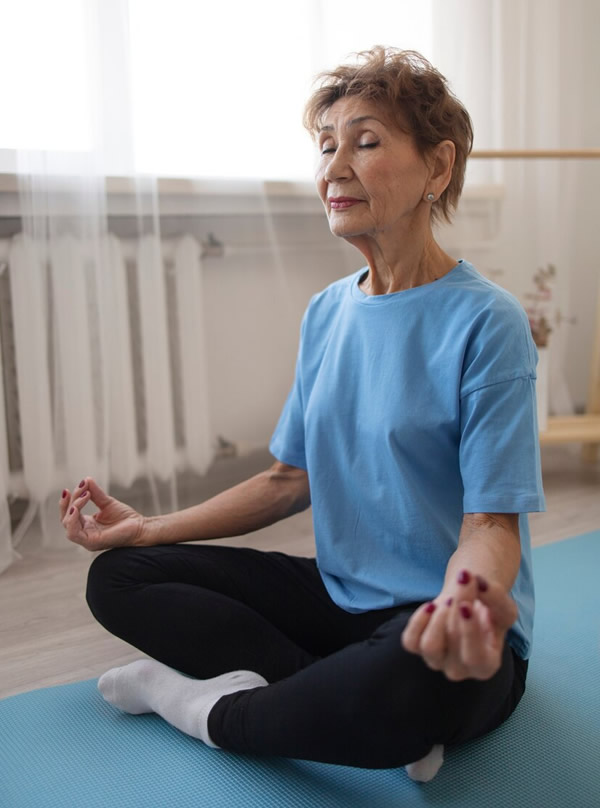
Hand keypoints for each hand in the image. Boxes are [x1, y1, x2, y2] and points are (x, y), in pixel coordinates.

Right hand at [60, 477, 144, 551]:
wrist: (140, 527)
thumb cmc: (126, 518)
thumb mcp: (107, 502)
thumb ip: (95, 493)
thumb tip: (85, 479)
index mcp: (86, 526)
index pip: (69, 514)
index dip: (69, 500)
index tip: (78, 485)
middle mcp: (84, 534)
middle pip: (66, 518)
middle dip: (70, 501)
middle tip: (81, 488)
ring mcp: (87, 540)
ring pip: (67, 525)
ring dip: (72, 507)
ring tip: (84, 495)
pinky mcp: (91, 542)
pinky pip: (73, 533)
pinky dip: (72, 519)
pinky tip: (77, 507)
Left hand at [401, 570, 517, 680]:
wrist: (468, 606)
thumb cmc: (489, 612)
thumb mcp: (502, 606)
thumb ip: (496, 597)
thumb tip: (480, 583)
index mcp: (485, 666)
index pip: (475, 658)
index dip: (469, 632)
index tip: (467, 605)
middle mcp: (460, 669)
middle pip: (454, 641)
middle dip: (457, 607)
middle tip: (464, 581)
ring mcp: (436, 661)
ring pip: (429, 646)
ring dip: (437, 618)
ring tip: (448, 600)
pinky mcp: (418, 649)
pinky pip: (410, 641)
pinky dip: (418, 620)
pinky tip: (431, 606)